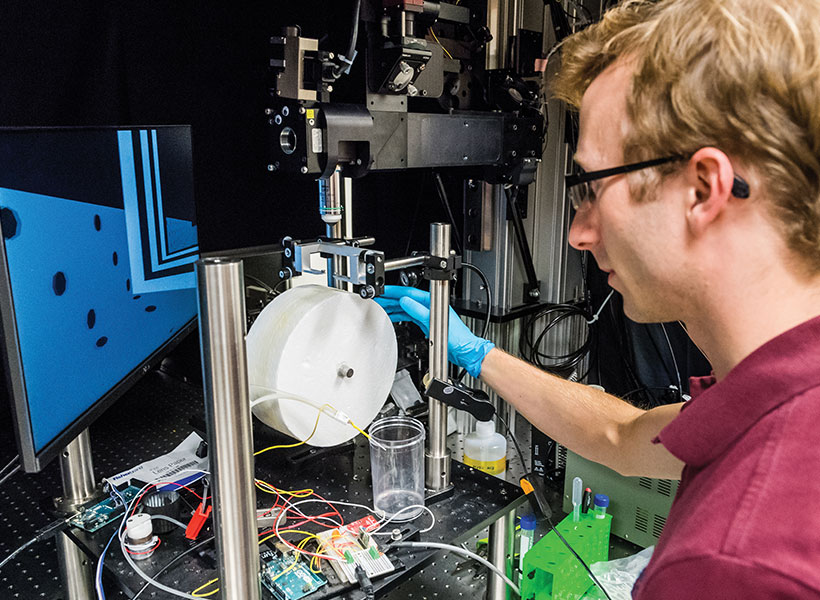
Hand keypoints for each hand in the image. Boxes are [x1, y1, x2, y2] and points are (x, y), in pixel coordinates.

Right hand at [374, 285, 494, 377]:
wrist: (464, 351)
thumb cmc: (457, 337)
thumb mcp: (434, 322)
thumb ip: (418, 311)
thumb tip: (405, 301)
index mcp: (431, 302)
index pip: (409, 293)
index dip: (394, 291)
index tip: (383, 290)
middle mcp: (428, 307)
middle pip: (405, 300)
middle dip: (390, 299)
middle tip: (377, 299)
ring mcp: (427, 315)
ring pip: (406, 308)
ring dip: (393, 307)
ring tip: (380, 307)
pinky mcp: (425, 324)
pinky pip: (409, 317)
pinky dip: (399, 316)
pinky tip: (392, 316)